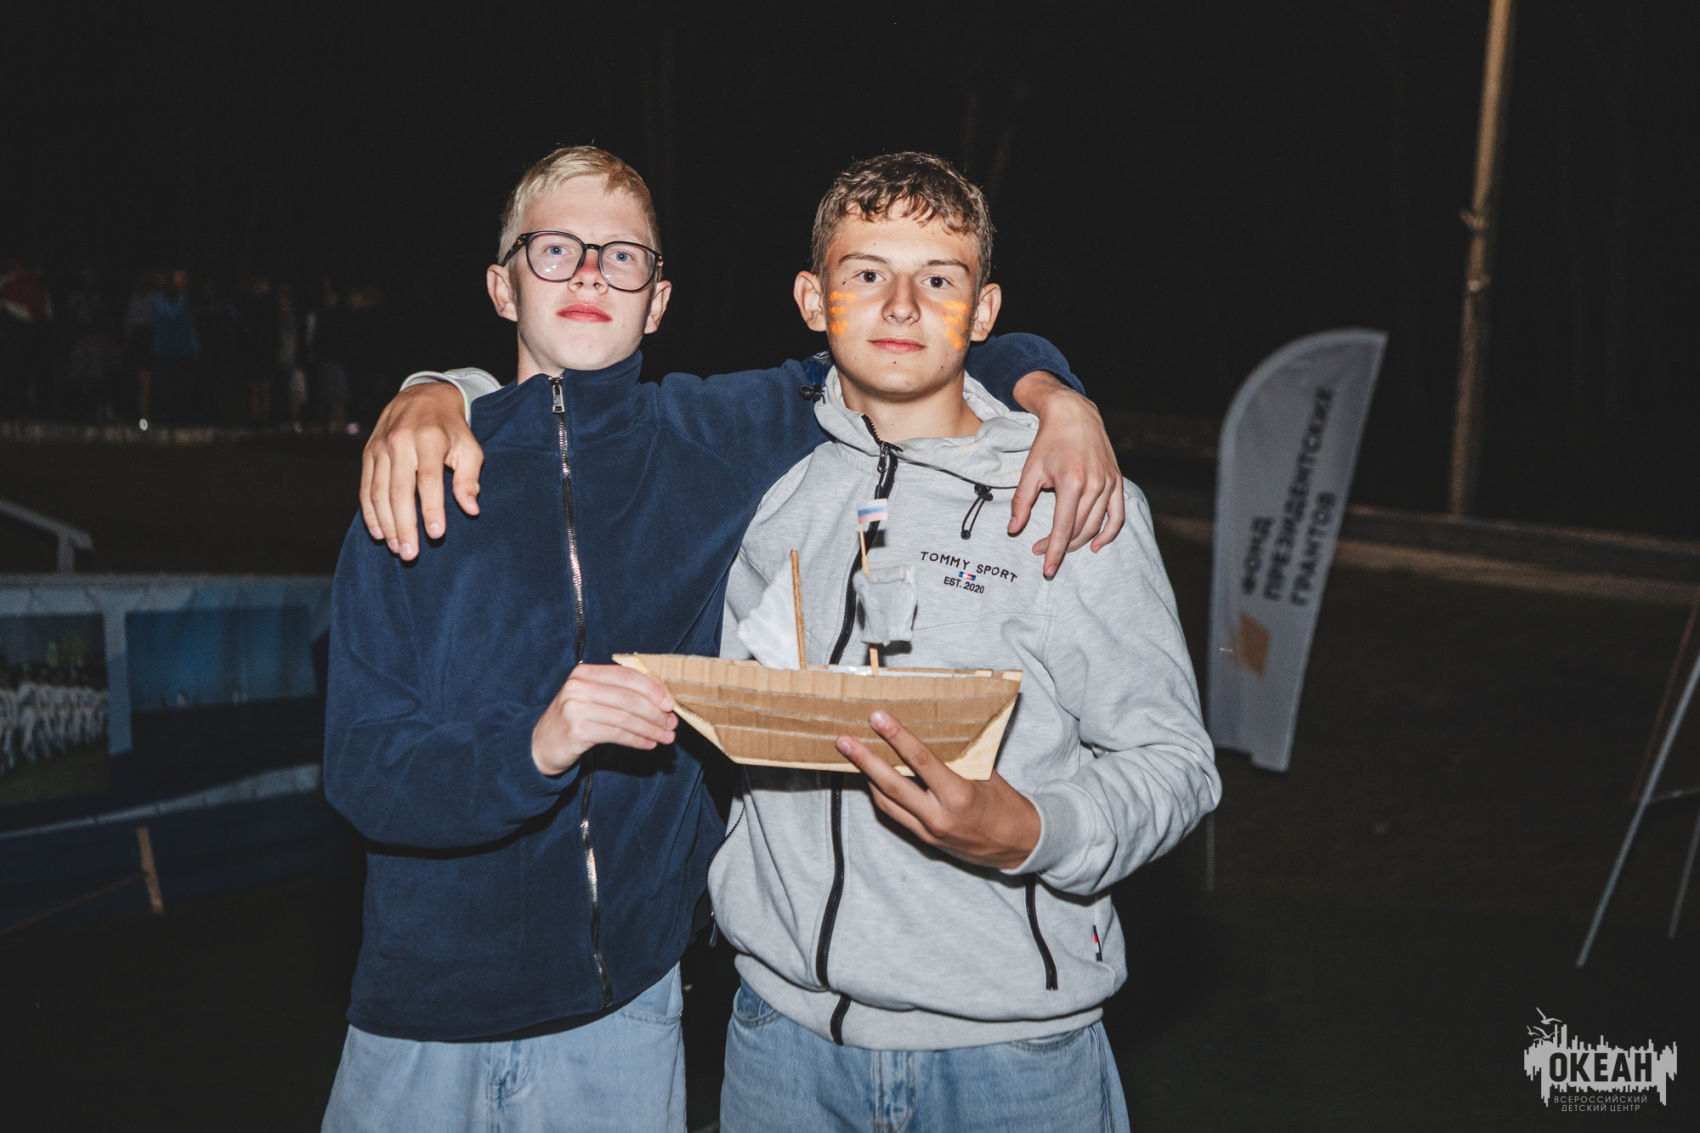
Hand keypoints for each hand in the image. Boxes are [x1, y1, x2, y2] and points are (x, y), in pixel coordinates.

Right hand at [360, 381, 484, 560]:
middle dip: (404, 525)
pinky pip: (365, 487)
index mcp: (428, 438)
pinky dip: (370, 512)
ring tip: (398, 548)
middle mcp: (400, 442)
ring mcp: (380, 447)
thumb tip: (471, 509)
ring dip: (386, 524)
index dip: (431, 509)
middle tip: (411, 554)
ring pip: (378, 492)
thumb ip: (469, 478)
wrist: (421, 396)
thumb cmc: (451, 428)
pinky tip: (380, 532)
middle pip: (399, 490)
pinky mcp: (368, 453)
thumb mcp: (469, 447)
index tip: (436, 534)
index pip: (428, 480)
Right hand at [532, 664, 677, 776]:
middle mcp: (578, 686)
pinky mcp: (576, 730)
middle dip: (655, 712)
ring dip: (650, 729)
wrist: (540, 744)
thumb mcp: (591, 698)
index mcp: (585, 672)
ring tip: (666, 737)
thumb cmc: (575, 719)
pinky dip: (636, 739)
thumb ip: (618, 693)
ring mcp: (575, 708)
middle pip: (629, 697)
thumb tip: (661, 701)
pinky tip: (648, 744)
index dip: (652, 689)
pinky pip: (616, 734)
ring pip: (625, 717)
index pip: (627, 676)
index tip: (670, 704)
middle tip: (672, 724)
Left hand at [836, 709, 1039, 870]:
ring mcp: (929, 831)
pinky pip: (895, 814)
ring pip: (887, 802)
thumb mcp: (988, 774)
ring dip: (866, 777)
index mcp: (959, 796)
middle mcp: (939, 816)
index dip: (897, 737)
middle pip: (892, 785)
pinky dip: (880, 794)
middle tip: (844, 740)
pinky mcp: (925, 839)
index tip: (877, 718)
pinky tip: (871, 777)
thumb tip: (933, 729)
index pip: (921, 761)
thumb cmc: (1006, 804)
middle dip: (865, 761)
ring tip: (850, 754)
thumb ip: (959, 757)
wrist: (1019, 846)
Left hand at [1008, 373, 1125, 578]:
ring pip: (1096, 525)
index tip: (1046, 568)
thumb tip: (1014, 529)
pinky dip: (1109, 533)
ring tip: (1061, 547)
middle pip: (1078, 529)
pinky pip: (1118, 515)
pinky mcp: (1117, 481)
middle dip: (1060, 546)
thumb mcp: (1030, 470)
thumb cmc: (1049, 441)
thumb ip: (1022, 501)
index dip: (1054, 551)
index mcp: (1071, 482)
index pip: (1063, 528)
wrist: (1074, 414)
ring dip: (1078, 542)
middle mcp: (1094, 485)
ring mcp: (1109, 483)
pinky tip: (1095, 545)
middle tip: (1042, 552)